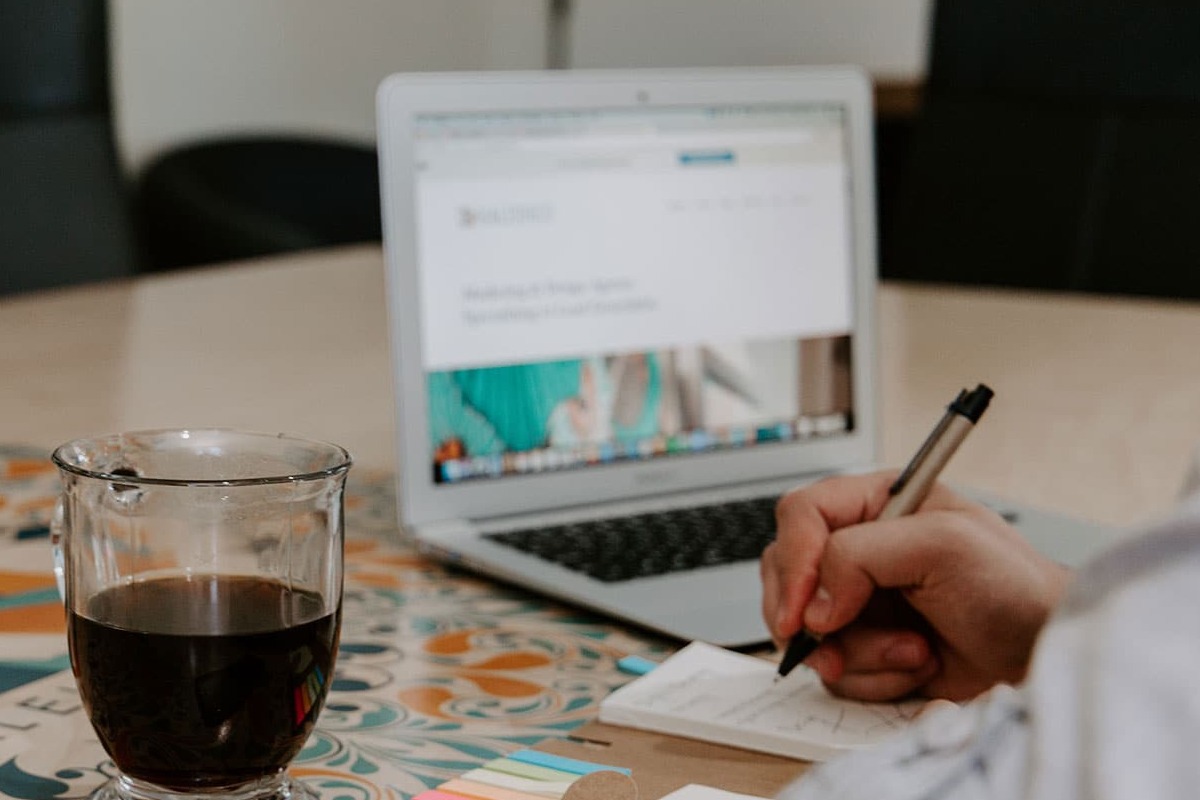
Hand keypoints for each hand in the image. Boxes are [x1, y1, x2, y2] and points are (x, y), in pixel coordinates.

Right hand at [760, 471, 1069, 701]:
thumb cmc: (1013, 587)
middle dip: (810, 616)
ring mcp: (859, 602)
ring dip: (857, 653)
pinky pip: (836, 669)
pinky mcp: (867, 648)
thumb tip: (815, 603)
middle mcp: (859, 549)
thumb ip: (862, 555)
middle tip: (830, 642)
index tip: (805, 608)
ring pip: (807, 629)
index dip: (795, 559)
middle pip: (787, 573)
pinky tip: (916, 666)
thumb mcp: (943, 544)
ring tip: (913, 651)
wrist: (1044, 655)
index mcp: (875, 503)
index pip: (802, 515)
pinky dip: (873, 678)